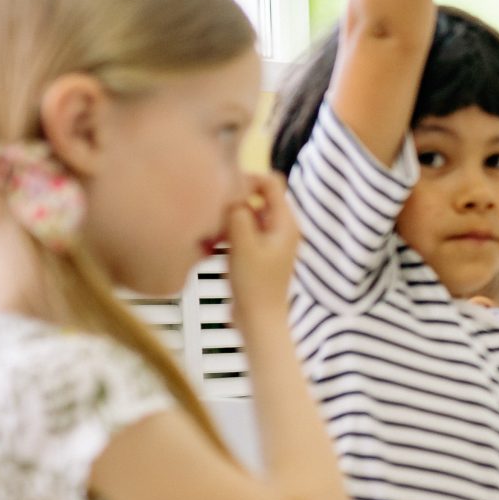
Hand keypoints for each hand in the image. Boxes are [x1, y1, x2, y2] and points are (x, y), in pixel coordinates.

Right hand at [222, 172, 301, 321]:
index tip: (226, 190)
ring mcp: (270, 241)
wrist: (258, 320)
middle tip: (215, 212)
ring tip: (212, 231)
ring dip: (229, 219)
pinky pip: (242, 232)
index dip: (249, 179)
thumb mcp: (243, 244)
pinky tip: (213, 244)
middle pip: (258, 197)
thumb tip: (232, 193)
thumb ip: (238, 214)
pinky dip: (229, 233)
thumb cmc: (255, 285)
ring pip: (247, 215)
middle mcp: (281, 228)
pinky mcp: (258, 253)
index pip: (272, 182)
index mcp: (285, 222)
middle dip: (235, 200)